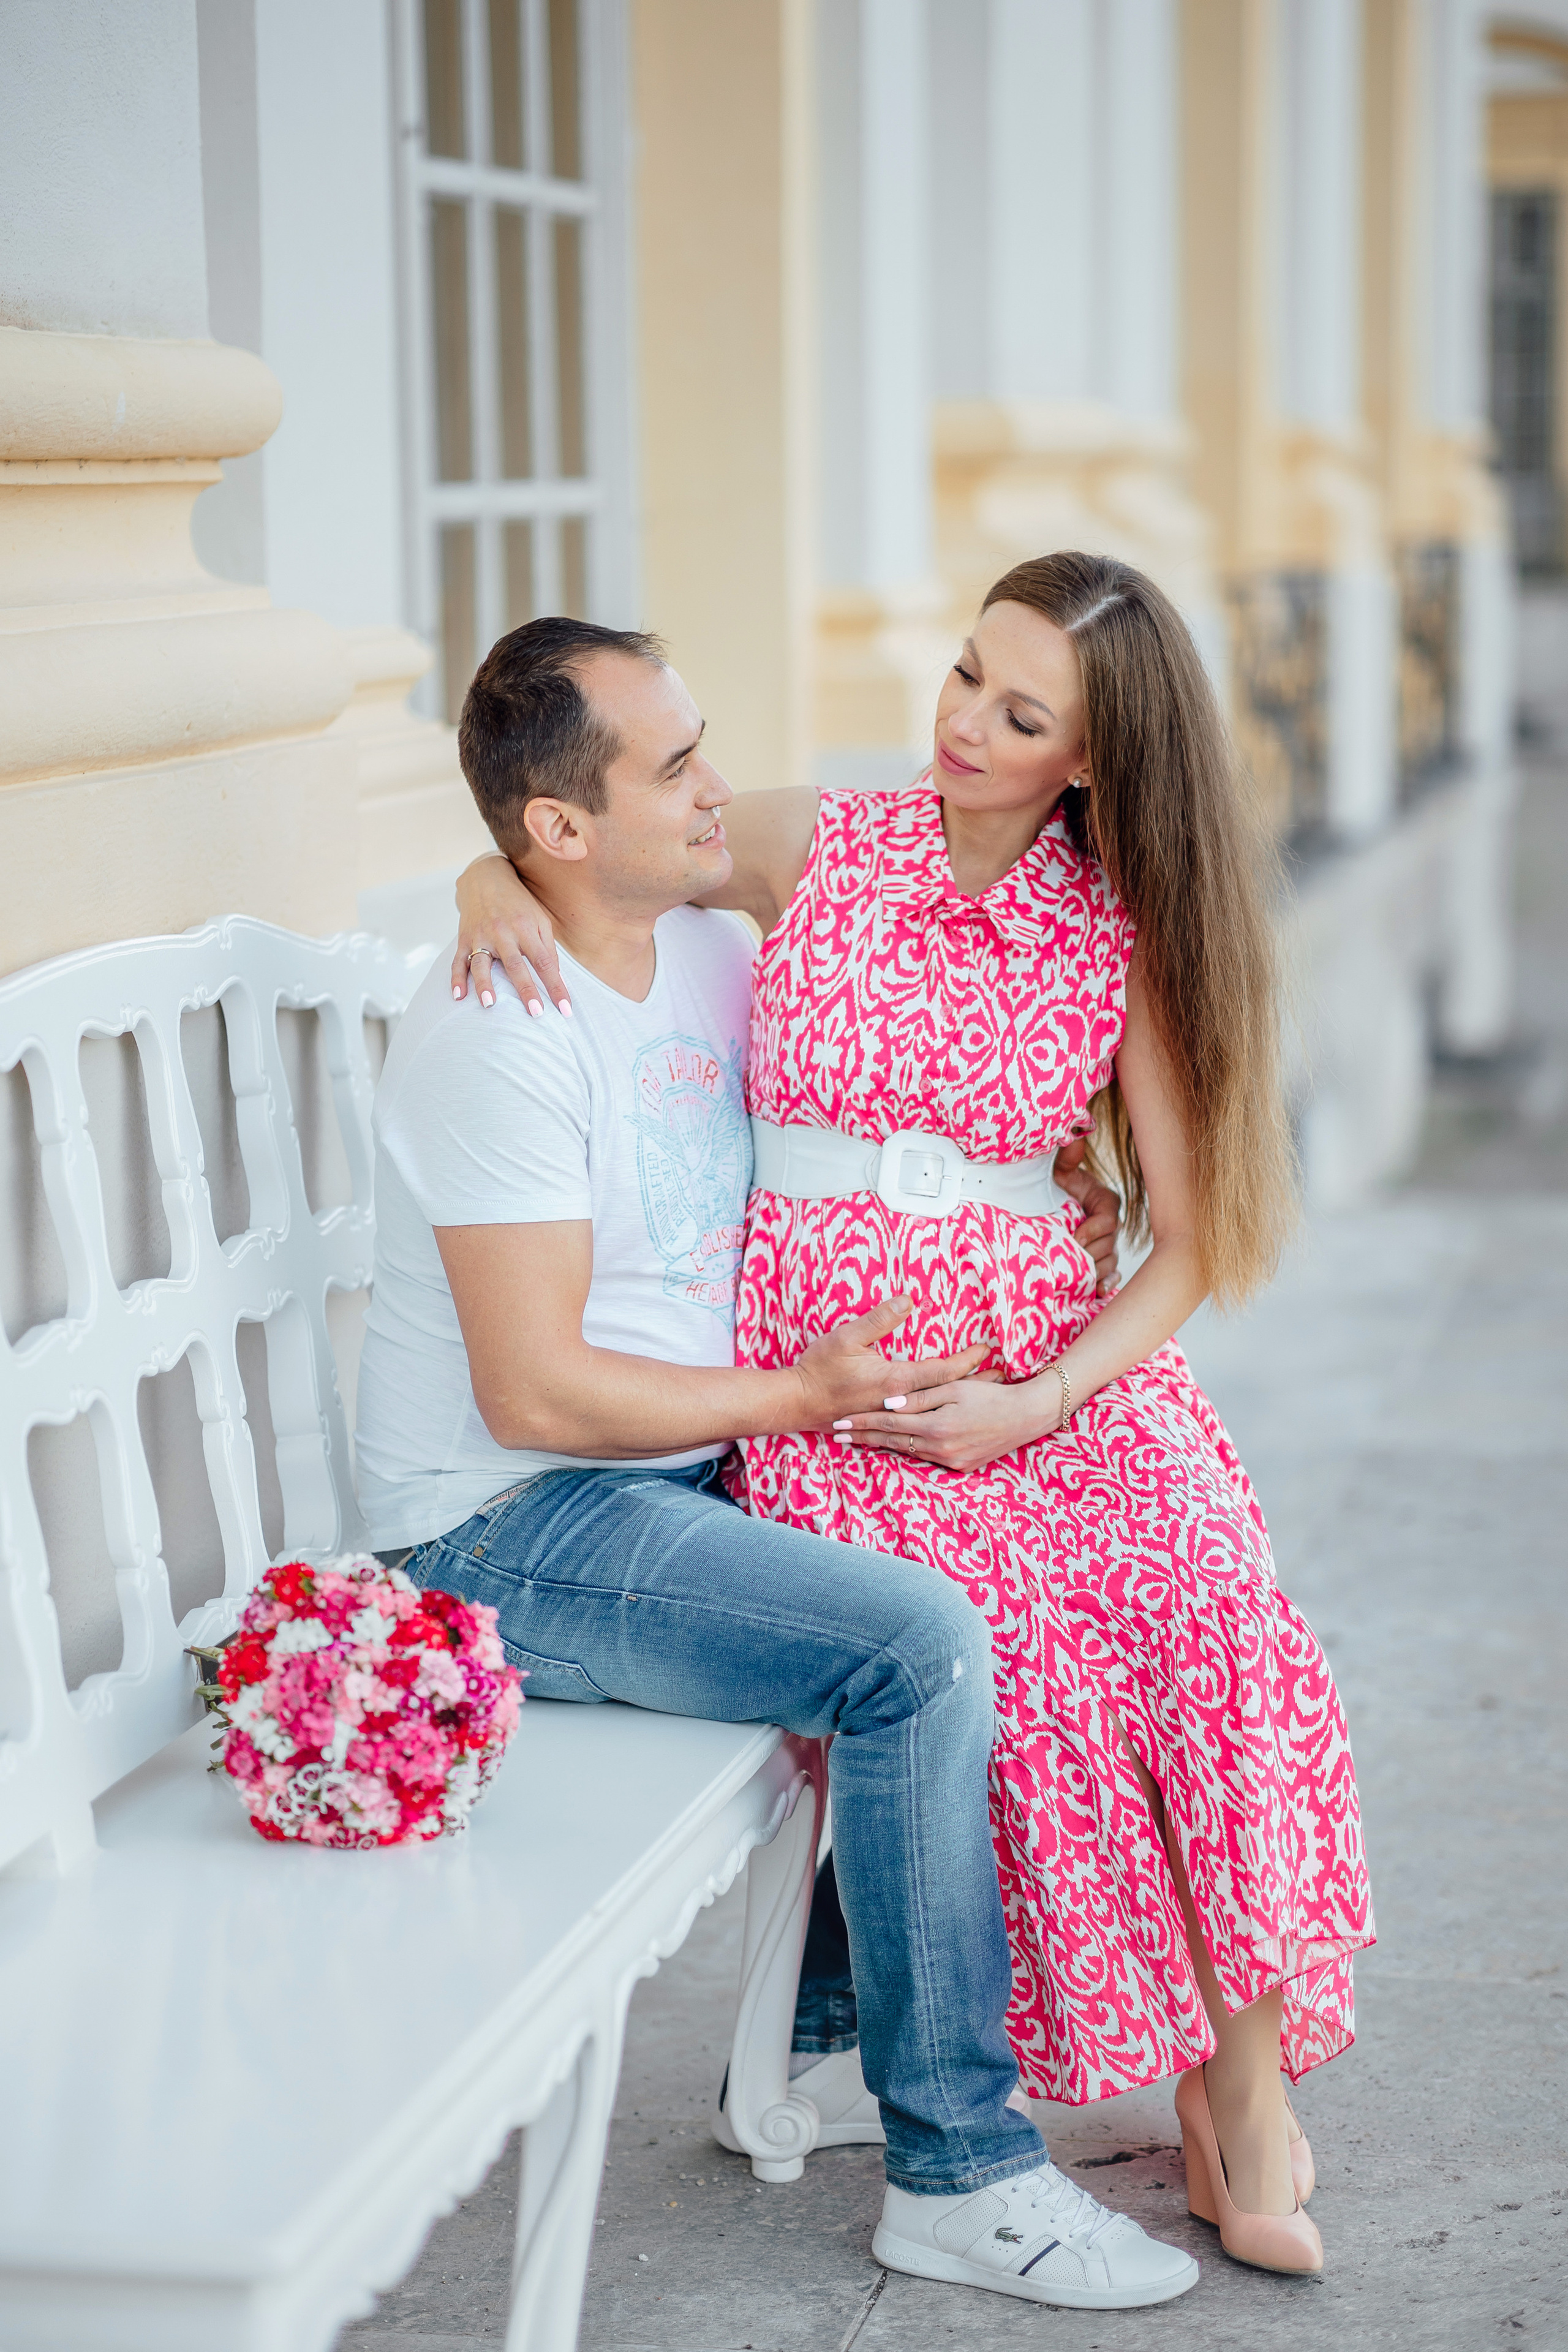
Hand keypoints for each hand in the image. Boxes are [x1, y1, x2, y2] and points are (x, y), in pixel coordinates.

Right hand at [451, 854, 572, 1015]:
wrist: (485, 877)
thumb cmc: (518, 904)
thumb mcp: (539, 920)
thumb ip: (547, 948)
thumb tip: (557, 978)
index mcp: (526, 928)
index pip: (544, 962)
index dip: (556, 986)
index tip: (565, 1009)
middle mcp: (503, 932)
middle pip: (516, 965)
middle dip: (526, 990)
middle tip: (536, 1013)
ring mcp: (481, 935)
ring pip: (482, 963)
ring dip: (485, 985)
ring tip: (490, 1005)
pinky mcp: (463, 937)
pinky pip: (458, 961)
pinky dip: (457, 979)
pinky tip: (458, 996)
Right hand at [790, 1299, 988, 1428]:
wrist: (796, 1403)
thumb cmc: (819, 1369)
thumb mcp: (847, 1337)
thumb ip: (879, 1318)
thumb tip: (908, 1299)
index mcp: (896, 1382)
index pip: (943, 1371)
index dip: (968, 1360)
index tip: (988, 1349)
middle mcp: (899, 1403)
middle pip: (947, 1395)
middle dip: (975, 1385)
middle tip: (1001, 1377)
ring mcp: (892, 1416)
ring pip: (936, 1410)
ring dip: (960, 1401)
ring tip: (983, 1395)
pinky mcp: (883, 1423)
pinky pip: (918, 1422)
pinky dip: (938, 1414)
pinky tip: (946, 1413)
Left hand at [833, 1368, 1061, 1472]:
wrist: (1026, 1417)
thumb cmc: (992, 1395)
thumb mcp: (956, 1389)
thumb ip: (921, 1397)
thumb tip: (889, 1404)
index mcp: (936, 1427)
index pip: (889, 1423)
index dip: (863, 1422)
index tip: (840, 1422)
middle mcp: (940, 1450)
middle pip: (892, 1442)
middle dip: (864, 1438)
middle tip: (839, 1434)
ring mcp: (951, 1462)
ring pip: (908, 1452)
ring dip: (884, 1445)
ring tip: (860, 1440)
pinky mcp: (962, 1468)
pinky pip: (928, 1458)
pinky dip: (909, 1450)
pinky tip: (895, 1445)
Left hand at [1051, 1134, 1120, 1294]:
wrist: (1049, 1203)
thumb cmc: (1055, 1185)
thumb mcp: (1060, 1171)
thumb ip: (1067, 1158)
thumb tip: (1072, 1137)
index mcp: (1106, 1202)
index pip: (1108, 1219)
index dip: (1093, 1230)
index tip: (1074, 1237)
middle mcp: (1111, 1226)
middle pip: (1110, 1245)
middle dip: (1092, 1253)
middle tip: (1073, 1258)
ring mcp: (1108, 1246)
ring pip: (1109, 1263)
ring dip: (1097, 1271)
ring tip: (1082, 1277)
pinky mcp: (1101, 1262)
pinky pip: (1112, 1276)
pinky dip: (1107, 1284)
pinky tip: (1098, 1292)